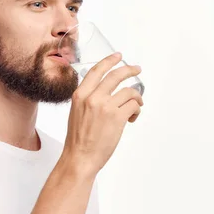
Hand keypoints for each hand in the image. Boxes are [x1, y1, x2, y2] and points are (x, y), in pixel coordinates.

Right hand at [63, 52, 143, 173]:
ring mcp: (105, 106)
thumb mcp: (76, 113)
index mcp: (80, 95)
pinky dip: (136, 110)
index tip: (118, 56)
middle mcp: (92, 97)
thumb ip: (87, 100)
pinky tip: (132, 118)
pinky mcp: (117, 117)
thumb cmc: (78, 140)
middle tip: (137, 70)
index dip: (109, 61)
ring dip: (136, 98)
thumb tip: (104, 92)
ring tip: (136, 107)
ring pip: (129, 91)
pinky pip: (134, 105)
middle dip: (130, 70)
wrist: (80, 157)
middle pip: (116, 75)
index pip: (96, 71)